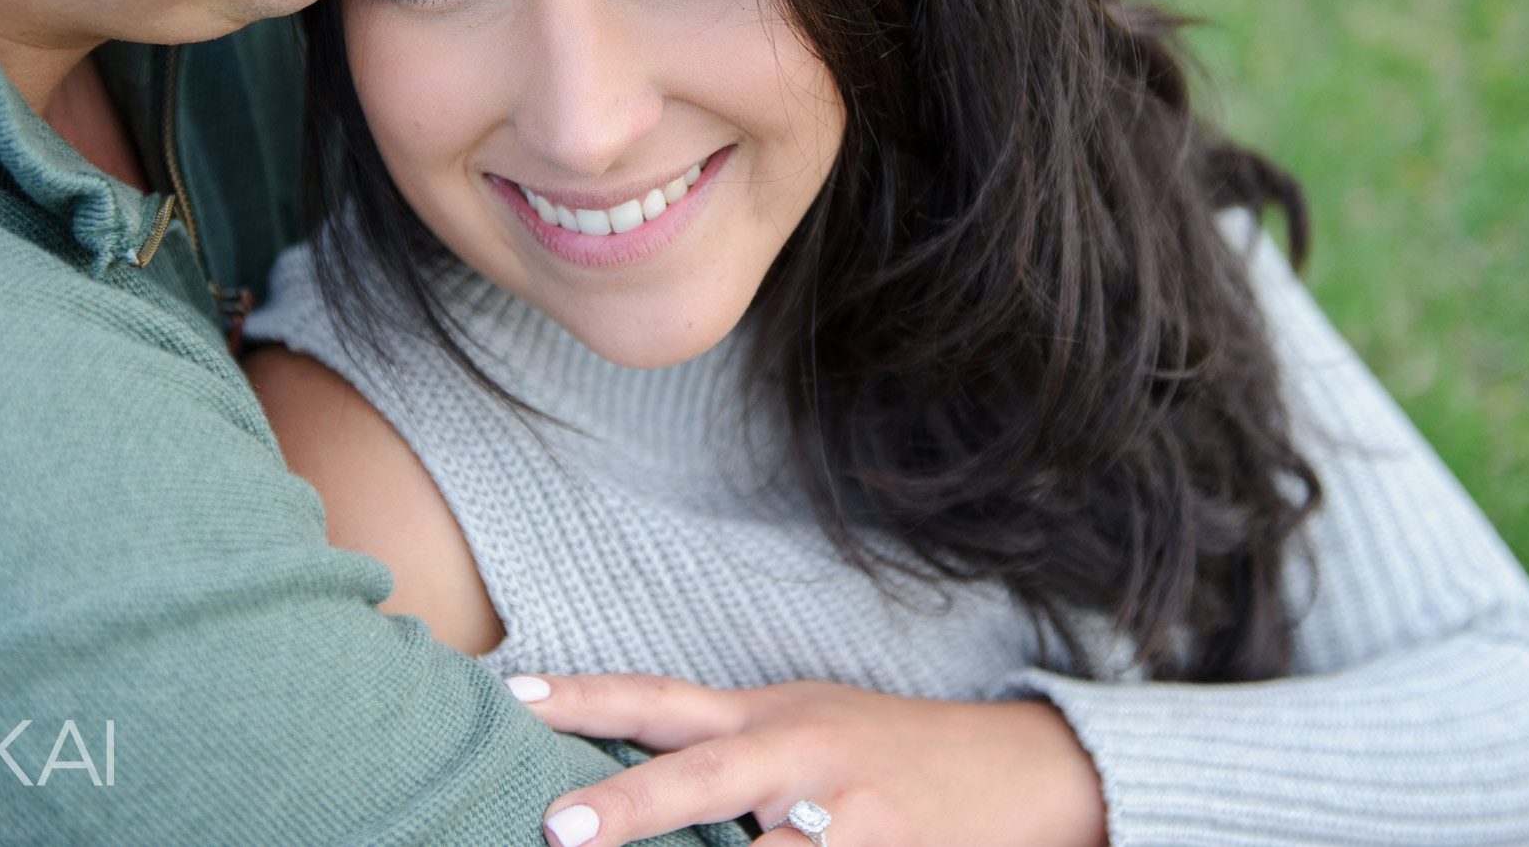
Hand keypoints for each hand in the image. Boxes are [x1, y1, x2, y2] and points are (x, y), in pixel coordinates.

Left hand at [507, 671, 1108, 846]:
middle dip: (631, 805)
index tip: (511, 698)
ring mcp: (845, 818)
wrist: (1018, 773)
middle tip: (557, 830)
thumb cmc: (885, 748)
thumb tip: (620, 757)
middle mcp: (800, 756)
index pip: (659, 699)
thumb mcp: (803, 722)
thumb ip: (723, 744)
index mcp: (768, 715)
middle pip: (703, 775)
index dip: (584, 698)